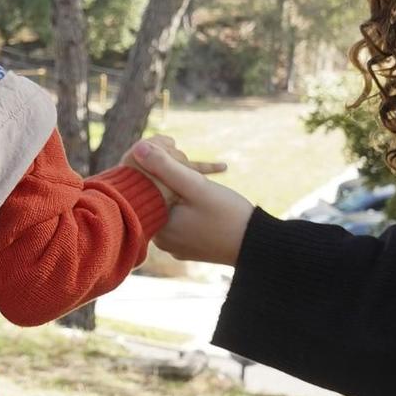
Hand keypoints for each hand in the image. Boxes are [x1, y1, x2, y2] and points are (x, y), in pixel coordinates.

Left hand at [129, 139, 252, 265]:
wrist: (257, 246)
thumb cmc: (228, 216)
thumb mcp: (196, 186)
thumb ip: (165, 167)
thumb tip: (138, 149)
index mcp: (157, 226)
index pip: (146, 188)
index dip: (159, 167)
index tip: (175, 154)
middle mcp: (162, 240)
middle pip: (158, 199)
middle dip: (172, 178)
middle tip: (194, 168)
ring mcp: (176, 245)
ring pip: (172, 208)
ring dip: (183, 190)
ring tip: (203, 178)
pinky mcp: (190, 246)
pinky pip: (183, 219)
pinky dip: (191, 204)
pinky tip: (207, 196)